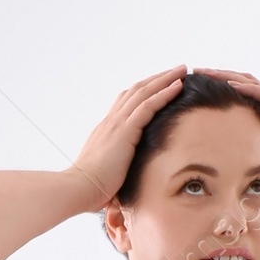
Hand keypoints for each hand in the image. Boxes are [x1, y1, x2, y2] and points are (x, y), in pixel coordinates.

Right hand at [70, 67, 186, 208]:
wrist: (77, 189)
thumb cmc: (90, 189)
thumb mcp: (107, 174)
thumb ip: (117, 170)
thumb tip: (124, 181)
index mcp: (107, 130)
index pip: (127, 103)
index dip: (144, 92)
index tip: (159, 85)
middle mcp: (111, 122)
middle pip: (137, 91)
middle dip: (157, 78)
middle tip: (176, 70)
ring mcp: (117, 124)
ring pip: (144, 92)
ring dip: (165, 79)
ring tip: (182, 70)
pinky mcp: (124, 131)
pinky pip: (148, 106)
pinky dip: (164, 94)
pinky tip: (178, 86)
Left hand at [192, 67, 259, 198]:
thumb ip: (249, 150)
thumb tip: (225, 159)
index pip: (242, 91)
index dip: (222, 85)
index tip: (200, 84)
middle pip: (243, 81)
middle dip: (219, 75)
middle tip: (196, 72)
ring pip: (251, 82)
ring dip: (226, 76)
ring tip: (205, 73)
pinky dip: (246, 88)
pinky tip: (227, 84)